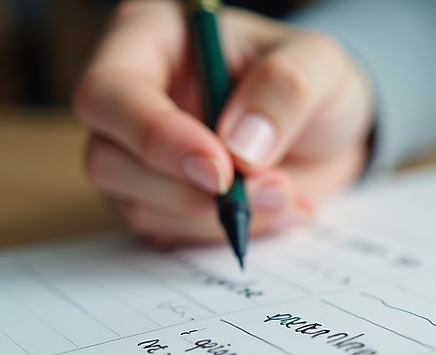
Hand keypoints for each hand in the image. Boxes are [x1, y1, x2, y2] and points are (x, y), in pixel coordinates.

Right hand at [73, 0, 373, 244]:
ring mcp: (135, 154)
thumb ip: (285, 88)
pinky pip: (169, 233)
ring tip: (286, 194)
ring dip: (214, 216)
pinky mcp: (156, 200)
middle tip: (269, 189)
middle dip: (187, 190)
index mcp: (150, 39)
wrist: (328, 135)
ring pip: (137, 205)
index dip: (157, 137)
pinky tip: (276, 210)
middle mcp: (130, 97)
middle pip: (107, 159)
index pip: (110, 92)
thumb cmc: (311, 84)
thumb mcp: (319, 66)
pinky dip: (226, 232)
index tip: (221, 170)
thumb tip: (239, 146)